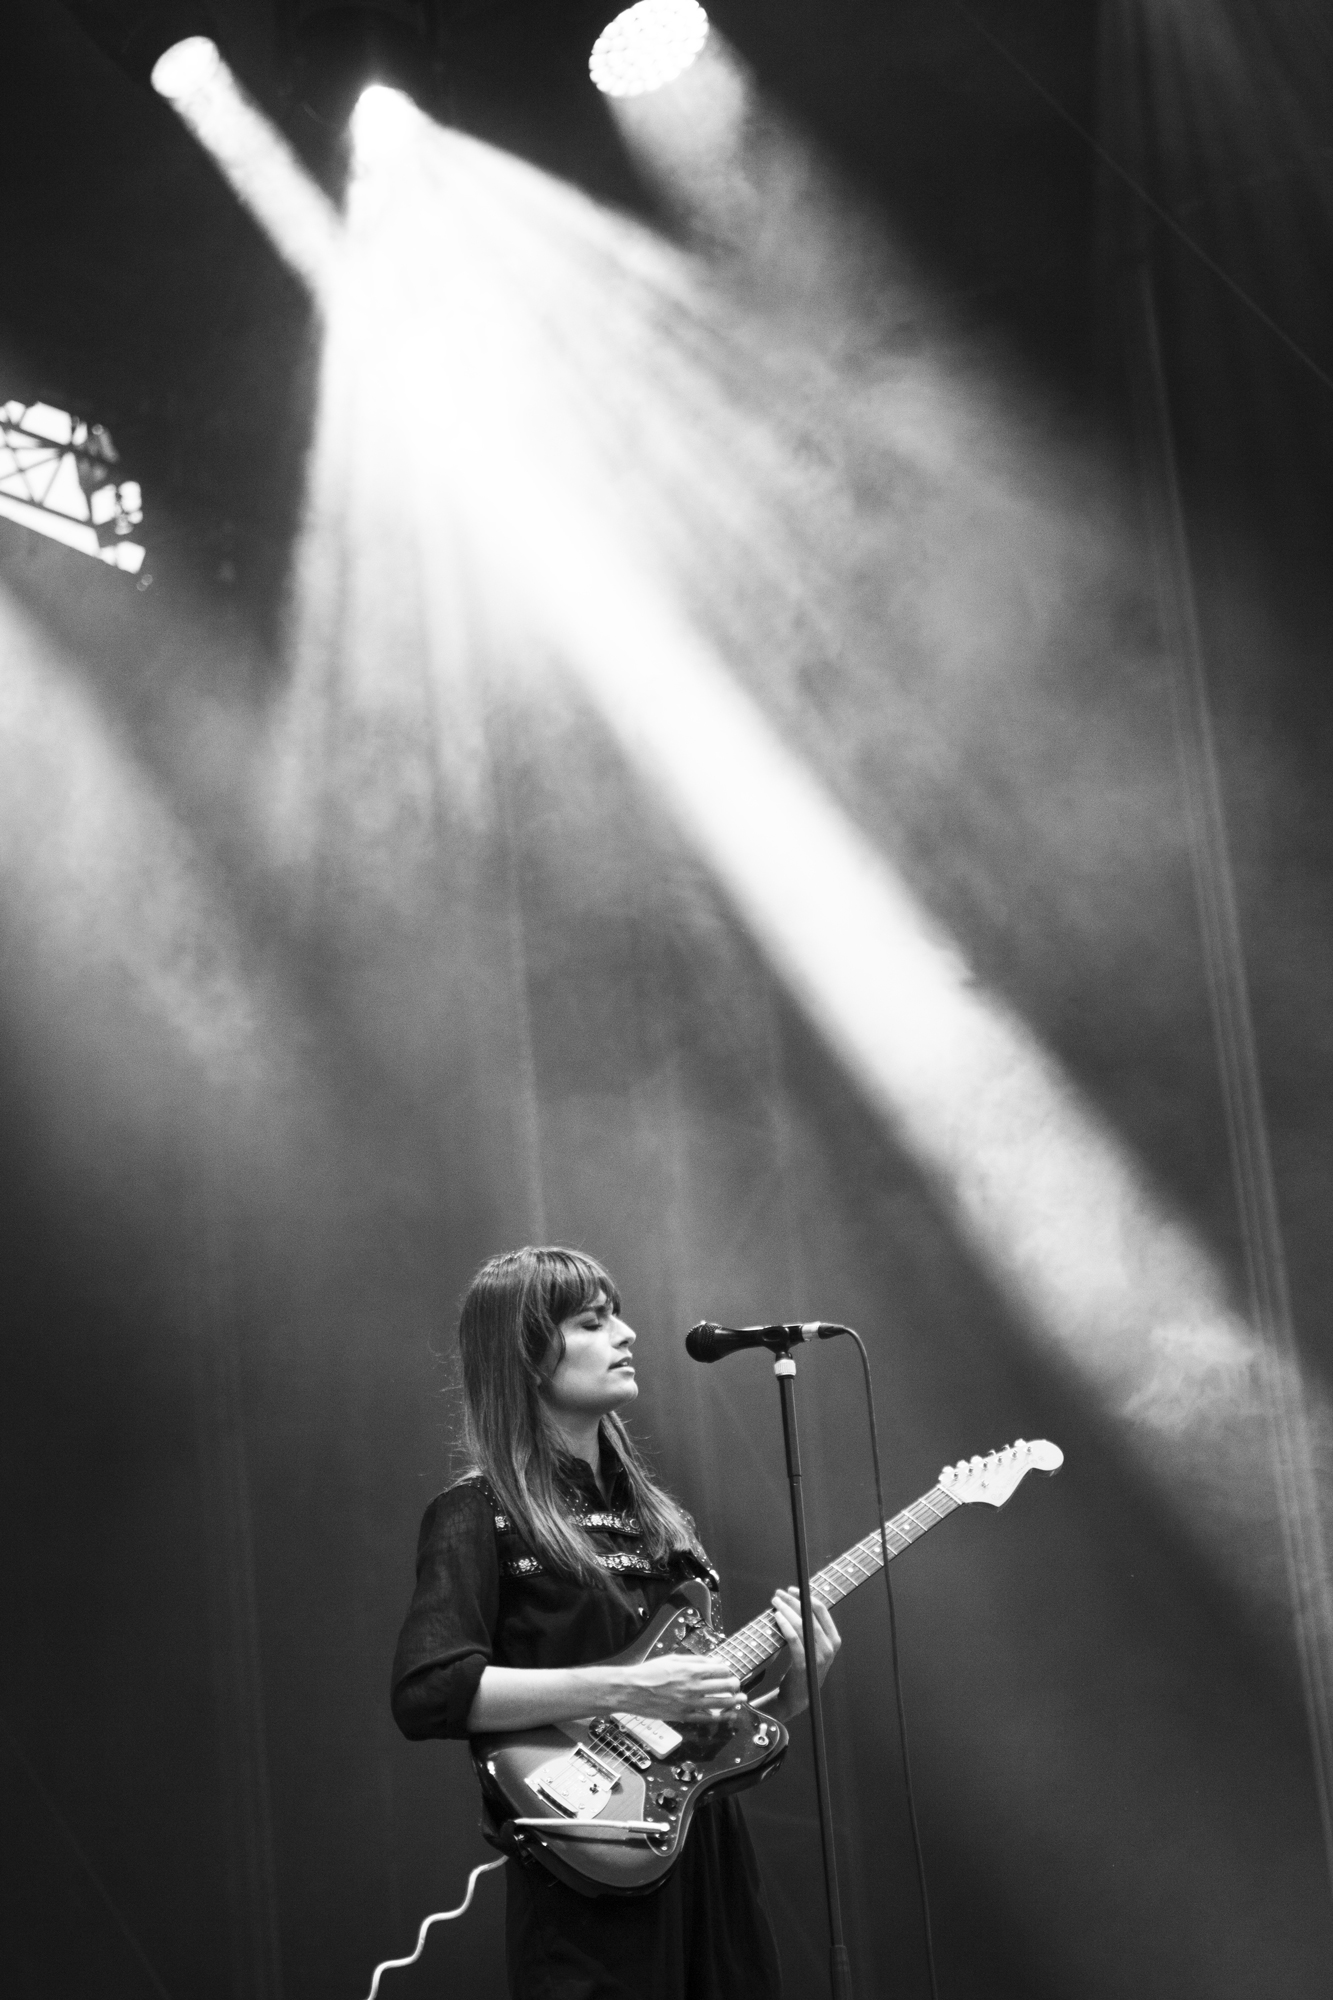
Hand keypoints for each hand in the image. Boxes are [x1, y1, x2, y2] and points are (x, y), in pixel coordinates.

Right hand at [623, 1652, 743, 1724]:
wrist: (632, 1690)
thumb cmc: (649, 1673)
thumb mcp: (673, 1659)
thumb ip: (695, 1660)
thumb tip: (713, 1662)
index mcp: (691, 1670)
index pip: (720, 1670)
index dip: (728, 1671)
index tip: (729, 1672)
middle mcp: (693, 1687)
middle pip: (724, 1686)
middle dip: (735, 1686)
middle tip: (739, 1685)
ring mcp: (690, 1703)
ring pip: (720, 1703)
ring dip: (734, 1701)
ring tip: (741, 1700)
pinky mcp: (684, 1716)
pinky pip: (707, 1718)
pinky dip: (720, 1717)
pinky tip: (728, 1715)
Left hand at [770, 1588, 840, 1721]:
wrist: (797, 1697)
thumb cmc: (803, 1667)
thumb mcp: (814, 1647)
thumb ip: (811, 1628)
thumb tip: (796, 1601)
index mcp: (834, 1640)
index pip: (822, 1611)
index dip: (807, 1596)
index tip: (792, 1590)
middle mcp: (829, 1648)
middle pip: (810, 1615)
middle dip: (793, 1600)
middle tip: (779, 1593)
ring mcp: (818, 1658)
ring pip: (801, 1625)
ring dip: (786, 1610)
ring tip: (774, 1602)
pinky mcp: (804, 1665)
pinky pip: (794, 1640)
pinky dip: (784, 1626)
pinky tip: (776, 1617)